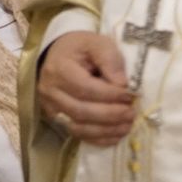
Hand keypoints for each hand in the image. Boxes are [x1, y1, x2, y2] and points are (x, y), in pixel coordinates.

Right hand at [36, 31, 135, 146]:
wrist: (59, 54)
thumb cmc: (80, 48)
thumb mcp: (96, 42)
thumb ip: (109, 58)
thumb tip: (121, 84)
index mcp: (59, 69)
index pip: (85, 88)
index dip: (109, 95)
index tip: (129, 96)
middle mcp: (51, 91)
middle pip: (81, 111)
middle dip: (110, 115)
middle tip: (131, 113)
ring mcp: (51, 108)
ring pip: (78, 127)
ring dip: (105, 130)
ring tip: (127, 126)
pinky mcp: (57, 119)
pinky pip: (77, 135)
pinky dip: (98, 139)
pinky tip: (115, 136)